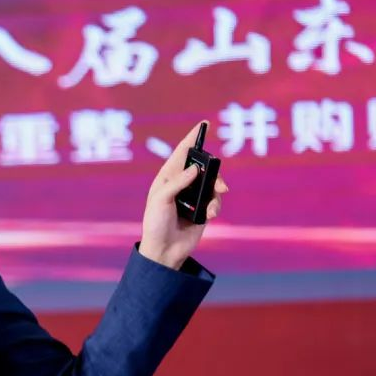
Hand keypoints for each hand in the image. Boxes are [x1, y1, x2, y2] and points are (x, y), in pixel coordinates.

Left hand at [139, 121, 229, 269]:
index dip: (193, 138)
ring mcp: (193, 197)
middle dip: (214, 172)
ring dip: (216, 192)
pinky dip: (215, 206)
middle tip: (219, 182)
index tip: (203, 124)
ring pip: (213, 184)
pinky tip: (209, 215)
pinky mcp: (203, 210)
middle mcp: (182, 184)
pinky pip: (216, 201)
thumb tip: (196, 168)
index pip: (182, 153)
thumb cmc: (155, 224)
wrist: (164, 251)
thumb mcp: (161, 200)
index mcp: (167, 178)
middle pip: (204, 167)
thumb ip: (178, 182)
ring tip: (212, 206)